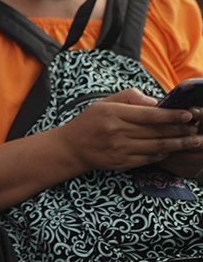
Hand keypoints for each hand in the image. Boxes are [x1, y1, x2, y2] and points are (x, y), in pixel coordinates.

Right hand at [55, 89, 202, 172]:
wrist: (71, 147)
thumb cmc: (90, 122)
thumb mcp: (105, 102)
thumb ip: (130, 98)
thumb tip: (156, 102)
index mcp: (113, 113)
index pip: (149, 115)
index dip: (171, 115)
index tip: (188, 115)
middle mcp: (116, 132)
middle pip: (156, 132)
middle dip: (180, 131)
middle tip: (197, 129)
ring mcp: (119, 149)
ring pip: (156, 147)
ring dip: (178, 144)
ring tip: (194, 141)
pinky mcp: (121, 163)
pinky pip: (148, 159)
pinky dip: (163, 154)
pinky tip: (172, 150)